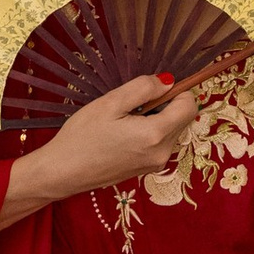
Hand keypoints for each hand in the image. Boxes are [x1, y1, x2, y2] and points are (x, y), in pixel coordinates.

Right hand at [0, 73, 200, 231]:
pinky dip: (151, 132)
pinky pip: (161, 143)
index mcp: (155, 134)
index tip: (155, 87)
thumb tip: (167, 81)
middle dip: (166, 104)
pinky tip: (124, 132)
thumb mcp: (110, 103)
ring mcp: (156, 164)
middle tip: (134, 103)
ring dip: (158, 118)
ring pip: (172, 130)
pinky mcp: (147, 169)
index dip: (178, 91)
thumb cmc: (82, 136)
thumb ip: (143, 88)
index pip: (190, 106)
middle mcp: (162, 153)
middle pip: (183, 119)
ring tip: (126, 118)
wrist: (64, 172)